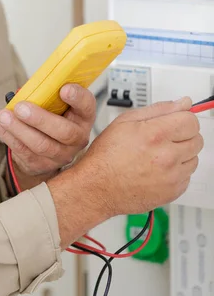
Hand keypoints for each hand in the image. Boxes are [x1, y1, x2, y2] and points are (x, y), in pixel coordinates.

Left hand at [0, 84, 95, 177]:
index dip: (78, 97)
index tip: (64, 89)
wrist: (45, 146)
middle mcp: (77, 138)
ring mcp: (61, 155)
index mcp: (83, 116)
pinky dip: (9, 137)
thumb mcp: (55, 103)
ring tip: (4, 116)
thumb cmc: (51, 116)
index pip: (87, 106)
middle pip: (64, 131)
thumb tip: (28, 88)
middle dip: (40, 119)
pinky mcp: (42, 165)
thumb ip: (47, 94)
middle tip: (21, 107)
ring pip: (41, 145)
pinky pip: (24, 152)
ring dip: (19, 129)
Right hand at [47, 97, 203, 247]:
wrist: (97, 187)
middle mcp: (167, 157)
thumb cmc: (106, 156)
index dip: (183, 118)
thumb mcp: (125, 121)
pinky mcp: (173, 192)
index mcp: (155, 135)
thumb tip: (183, 103)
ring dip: (182, 154)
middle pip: (197, 139)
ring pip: (194, 158)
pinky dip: (177, 172)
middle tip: (164, 138)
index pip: (191, 120)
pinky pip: (188, 176)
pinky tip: (158, 169)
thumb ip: (159, 109)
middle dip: (183, 135)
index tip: (175, 121)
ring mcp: (172, 177)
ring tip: (159, 155)